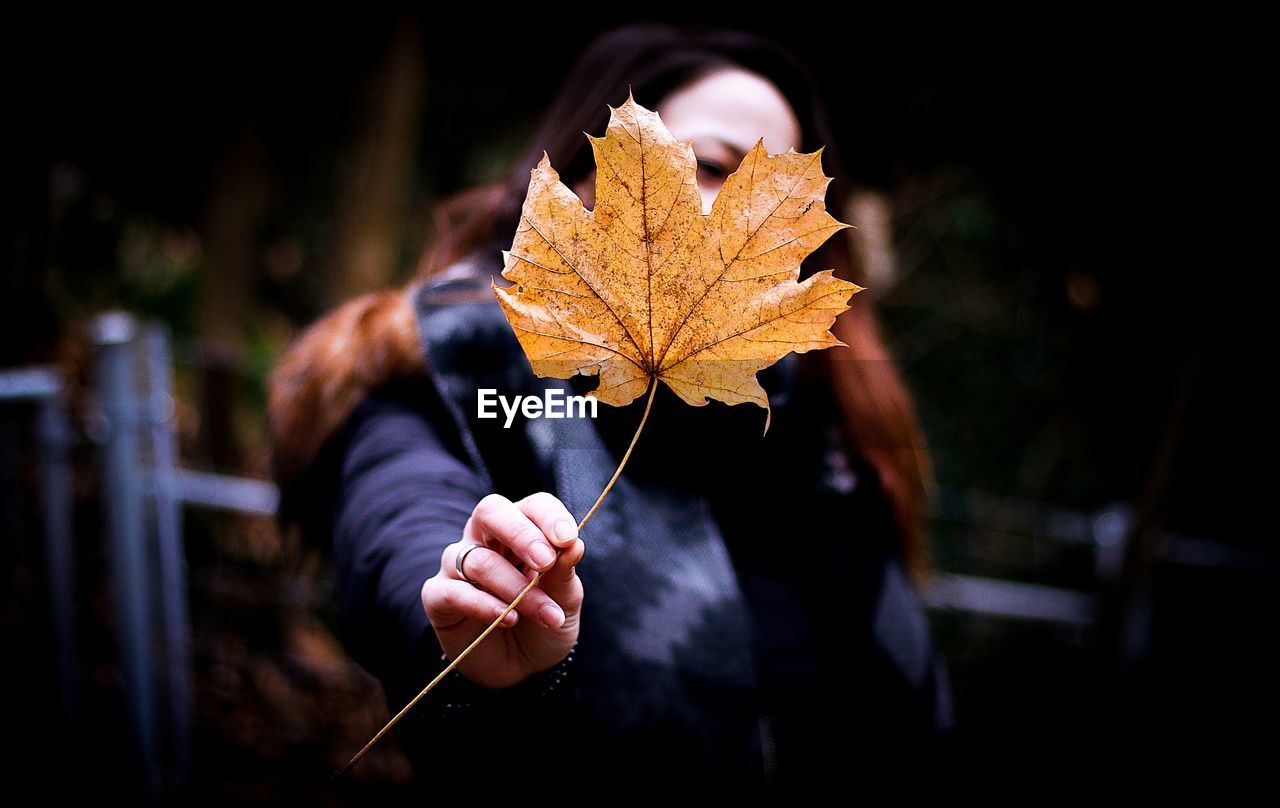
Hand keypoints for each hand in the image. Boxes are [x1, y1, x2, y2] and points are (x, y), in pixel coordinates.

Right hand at [421, 492, 584, 688]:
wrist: (523, 669)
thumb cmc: (544, 624)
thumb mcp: (564, 601)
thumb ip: (564, 572)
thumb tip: (574, 544)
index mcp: (522, 530)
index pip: (533, 506)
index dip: (549, 517)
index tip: (567, 539)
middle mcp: (484, 539)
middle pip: (491, 512)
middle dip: (521, 534)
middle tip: (545, 561)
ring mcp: (457, 566)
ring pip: (478, 561)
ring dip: (516, 589)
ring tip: (546, 616)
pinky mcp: (438, 597)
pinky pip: (453, 592)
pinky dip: (484, 605)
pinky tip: (509, 619)